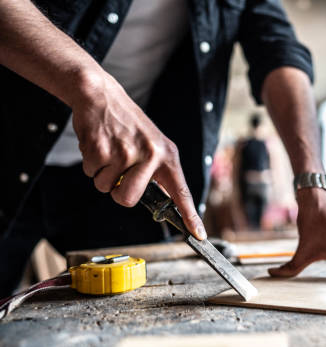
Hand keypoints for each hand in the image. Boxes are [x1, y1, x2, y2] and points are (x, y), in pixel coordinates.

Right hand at [69, 71, 205, 238]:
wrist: (101, 96)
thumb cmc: (128, 125)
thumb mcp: (153, 144)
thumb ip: (158, 171)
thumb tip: (161, 201)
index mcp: (167, 155)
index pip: (181, 191)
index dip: (190, 215)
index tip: (199, 234)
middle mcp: (150, 155)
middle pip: (128, 199)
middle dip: (117, 193)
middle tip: (118, 174)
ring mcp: (126, 152)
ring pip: (105, 188)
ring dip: (102, 175)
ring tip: (110, 151)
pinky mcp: (102, 149)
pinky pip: (91, 173)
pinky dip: (90, 163)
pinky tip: (99, 144)